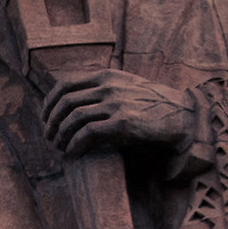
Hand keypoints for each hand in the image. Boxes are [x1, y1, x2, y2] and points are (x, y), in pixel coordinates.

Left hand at [41, 68, 192, 157]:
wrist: (181, 114)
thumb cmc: (151, 105)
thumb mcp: (125, 87)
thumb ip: (102, 89)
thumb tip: (72, 105)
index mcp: (106, 76)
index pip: (65, 85)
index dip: (50, 103)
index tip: (46, 119)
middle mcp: (108, 87)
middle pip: (66, 103)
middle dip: (52, 123)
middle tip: (49, 138)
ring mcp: (116, 104)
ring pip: (74, 118)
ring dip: (61, 136)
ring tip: (60, 147)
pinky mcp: (123, 123)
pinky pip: (89, 134)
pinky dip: (76, 144)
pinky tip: (74, 152)